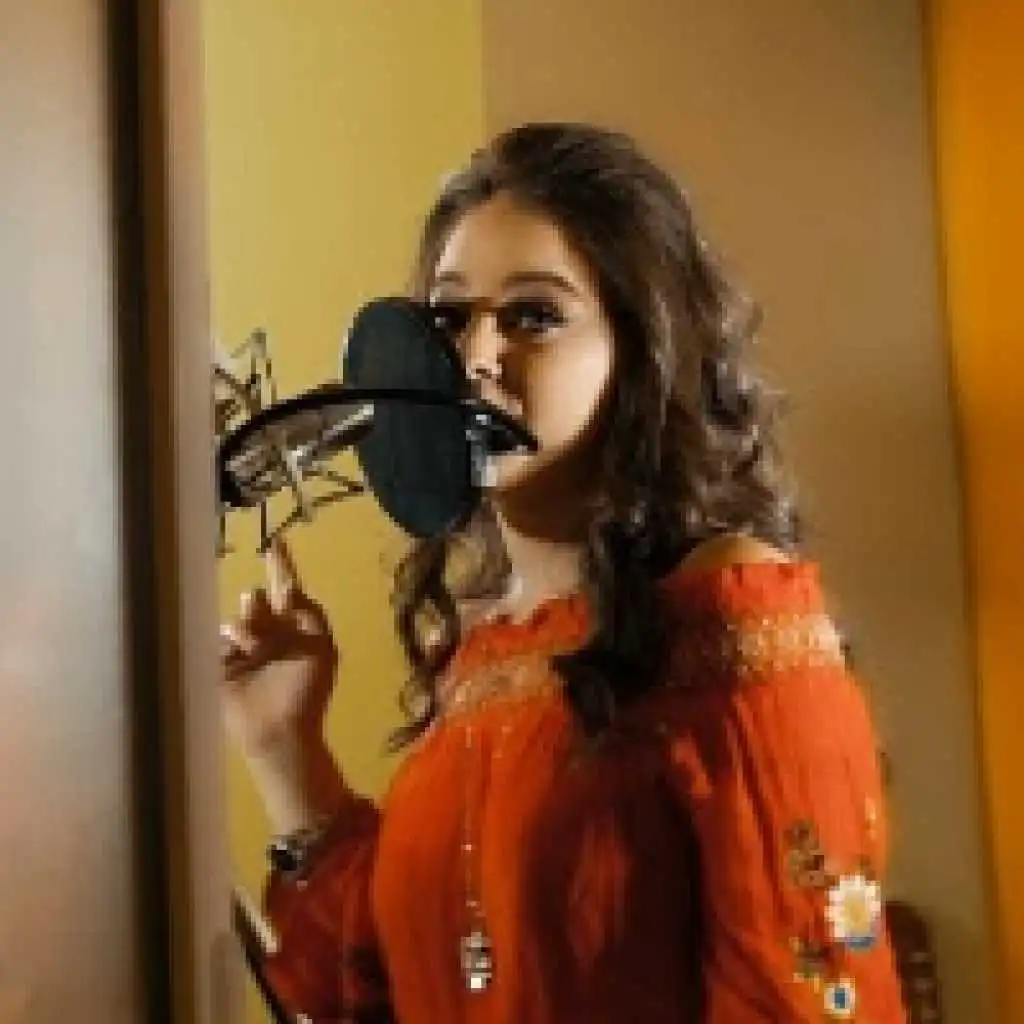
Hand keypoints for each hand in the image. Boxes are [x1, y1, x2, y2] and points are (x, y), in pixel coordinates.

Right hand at [219, 536, 336, 761]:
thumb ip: (311, 615)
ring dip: (245, 627)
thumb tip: (290, 589)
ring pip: (236, 619)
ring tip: (251, 646)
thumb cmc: (307, 692)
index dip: (280, 566)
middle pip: (256, 601)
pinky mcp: (222, 666)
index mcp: (293, 629)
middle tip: (259, 612)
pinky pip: (216, 641)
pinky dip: (224, 641)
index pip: (285, 590)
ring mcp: (243, 650)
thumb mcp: (322, 650)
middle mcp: (267, 634)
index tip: (276, 542)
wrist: (280, 731)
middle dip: (258, 605)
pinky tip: (234, 650)